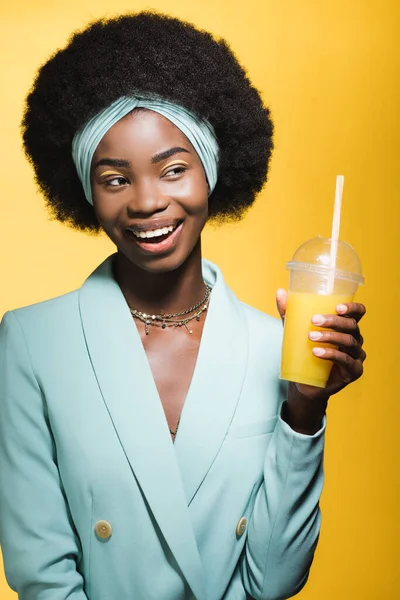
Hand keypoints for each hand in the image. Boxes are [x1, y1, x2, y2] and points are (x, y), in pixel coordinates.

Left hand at [276, 288, 366, 432]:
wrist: (304, 383)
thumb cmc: (304, 352)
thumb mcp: (295, 331)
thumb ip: (289, 313)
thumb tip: (280, 292)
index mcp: (346, 327)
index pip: (358, 313)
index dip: (353, 308)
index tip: (338, 307)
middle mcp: (355, 340)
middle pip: (352, 326)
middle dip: (334, 321)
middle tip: (314, 320)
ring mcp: (356, 356)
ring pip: (349, 342)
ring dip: (330, 337)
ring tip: (310, 336)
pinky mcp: (353, 371)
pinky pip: (346, 361)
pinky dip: (331, 354)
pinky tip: (317, 352)